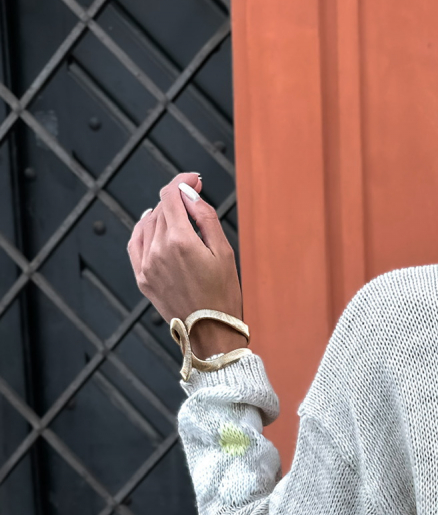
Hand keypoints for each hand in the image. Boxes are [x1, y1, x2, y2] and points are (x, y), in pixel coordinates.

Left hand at [127, 171, 246, 360]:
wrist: (211, 334)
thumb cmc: (223, 295)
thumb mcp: (224, 252)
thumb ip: (205, 217)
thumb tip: (189, 193)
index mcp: (180, 240)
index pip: (171, 194)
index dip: (182, 181)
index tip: (194, 180)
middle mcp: (158, 249)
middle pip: (161, 208)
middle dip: (177, 199)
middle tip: (194, 198)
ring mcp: (146, 264)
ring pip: (148, 224)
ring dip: (163, 214)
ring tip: (179, 217)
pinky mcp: (142, 277)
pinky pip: (135, 243)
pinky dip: (143, 229)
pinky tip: (152, 225)